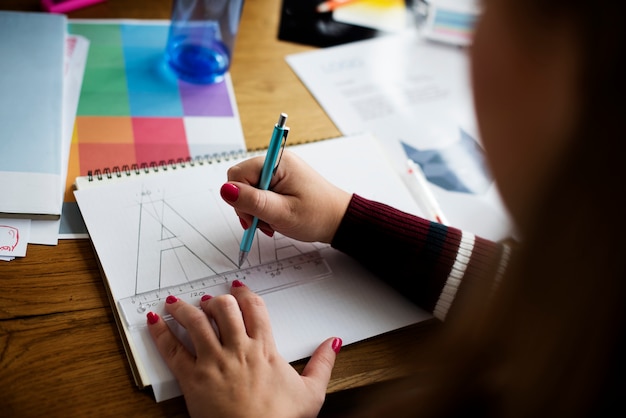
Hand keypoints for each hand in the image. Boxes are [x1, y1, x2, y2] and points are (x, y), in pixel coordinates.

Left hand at [147, 280, 341, 417]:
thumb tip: (333, 343)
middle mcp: (238, 349)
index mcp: (264, 349)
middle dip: (216, 299)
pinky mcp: (193, 378)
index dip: (245, 294)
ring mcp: (213, 361)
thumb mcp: (311, 393)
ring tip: (176, 303)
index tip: (239, 289)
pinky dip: (162, 334)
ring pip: (196, 322)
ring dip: (184, 309)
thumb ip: (323, 363)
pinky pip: (173, 350)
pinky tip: (155, 323)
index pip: (254, 309)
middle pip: (224, 308)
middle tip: (209, 298)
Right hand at [219, 151, 351, 243]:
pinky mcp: (280, 181)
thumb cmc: (317, 216)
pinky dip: (263, 209)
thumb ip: (252, 201)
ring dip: (256, 210)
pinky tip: (274, 219)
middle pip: (241, 182)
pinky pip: (260, 193)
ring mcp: (278, 172)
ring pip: (249, 190)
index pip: (237, 175)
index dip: (240, 198)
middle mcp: (276, 162)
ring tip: (273, 223)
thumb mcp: (282, 213)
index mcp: (277, 162)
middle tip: (264, 223)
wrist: (338, 220)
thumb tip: (226, 190)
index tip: (253, 218)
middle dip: (248, 206)